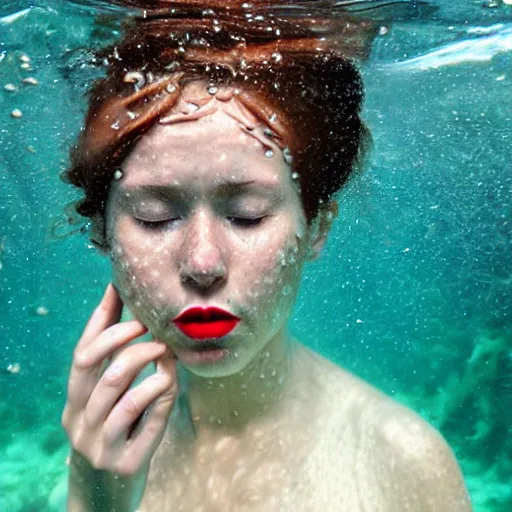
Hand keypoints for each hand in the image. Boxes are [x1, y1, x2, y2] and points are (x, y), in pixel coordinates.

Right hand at [62, 283, 176, 476]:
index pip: (82, 353)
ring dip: (147, 362)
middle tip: (149, 325)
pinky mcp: (124, 462)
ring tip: (166, 350)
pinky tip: (170, 381)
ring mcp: (99, 444)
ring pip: (121, 391)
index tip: (118, 288)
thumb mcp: (109, 405)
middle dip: (124, 337)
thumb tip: (140, 323)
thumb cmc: (115, 438)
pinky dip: (161, 392)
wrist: (105, 499)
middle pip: (96, 366)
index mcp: (74, 403)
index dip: (100, 319)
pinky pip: (145, 418)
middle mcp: (79, 422)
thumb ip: (119, 370)